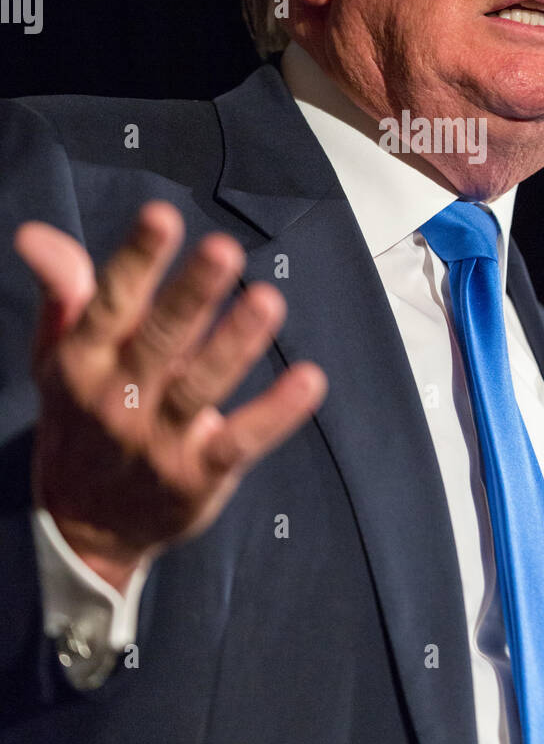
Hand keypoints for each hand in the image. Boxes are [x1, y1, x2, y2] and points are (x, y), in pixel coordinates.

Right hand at [14, 201, 326, 591]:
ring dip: (235, 343)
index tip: (161, 217)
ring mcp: (158, 441)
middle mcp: (116, 398)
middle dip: (191, 295)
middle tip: (224, 251)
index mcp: (82, 361)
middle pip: (158, 340)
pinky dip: (275, 414)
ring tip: (268, 301)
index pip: (108, 304)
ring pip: (199, 387)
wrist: (83, 526)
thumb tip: (35, 234)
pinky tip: (308, 381)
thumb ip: (64, 290)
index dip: (135, 261)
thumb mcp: (61, 353)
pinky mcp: (197, 475)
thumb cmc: (81, 415)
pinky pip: (240, 442)